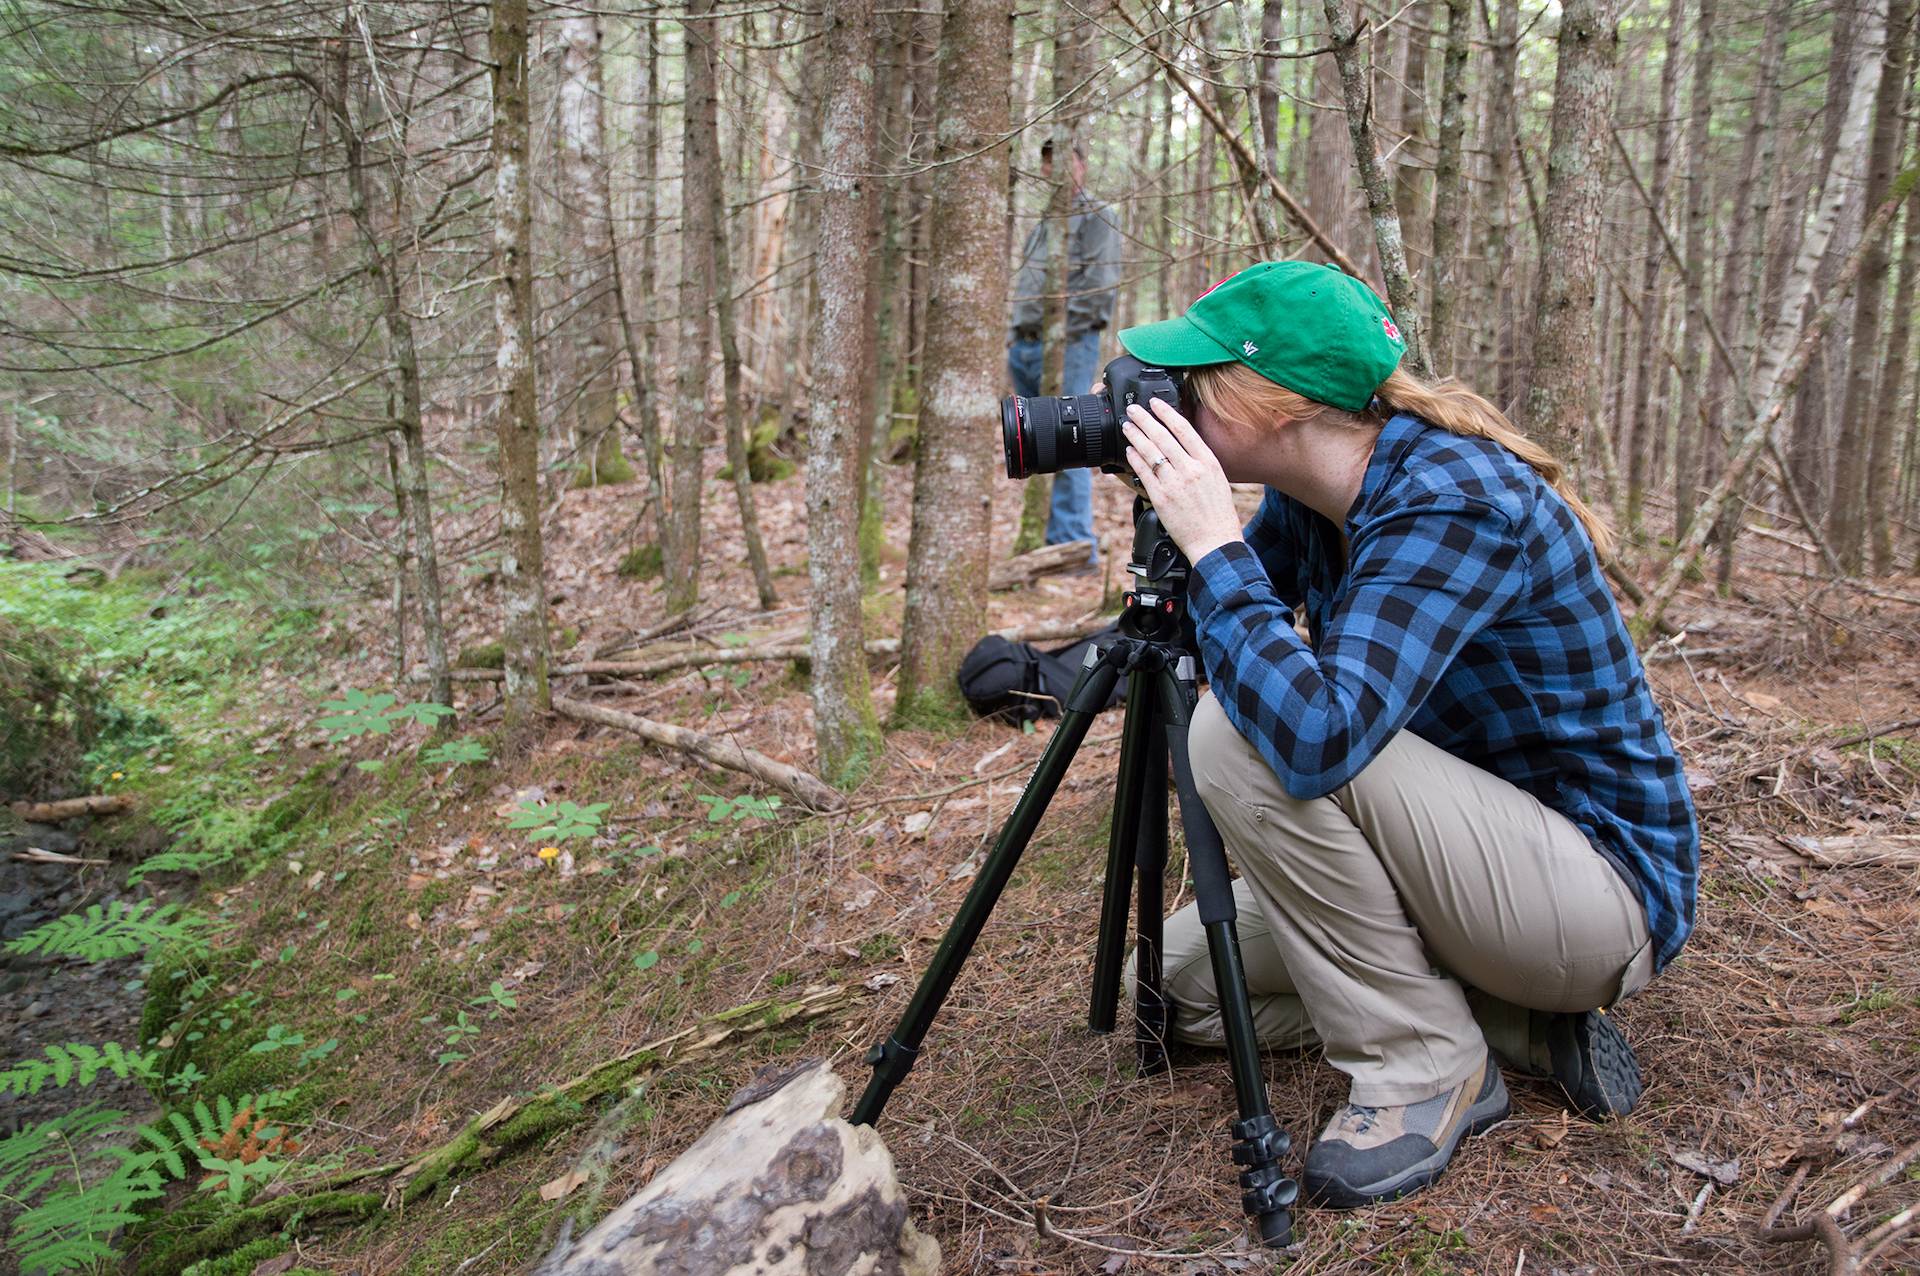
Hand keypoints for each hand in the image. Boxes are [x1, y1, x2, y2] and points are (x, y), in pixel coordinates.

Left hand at [1121, 398, 1241, 563]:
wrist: (1215, 540)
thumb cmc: (1217, 512)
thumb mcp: (1217, 478)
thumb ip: (1199, 460)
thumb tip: (1182, 444)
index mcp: (1207, 462)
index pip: (1184, 429)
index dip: (1166, 413)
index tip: (1155, 404)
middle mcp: (1191, 470)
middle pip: (1163, 437)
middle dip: (1145, 420)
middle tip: (1133, 410)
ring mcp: (1175, 483)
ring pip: (1151, 453)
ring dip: (1136, 436)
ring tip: (1128, 426)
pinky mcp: (1161, 498)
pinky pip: (1144, 473)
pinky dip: (1135, 459)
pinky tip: (1129, 451)